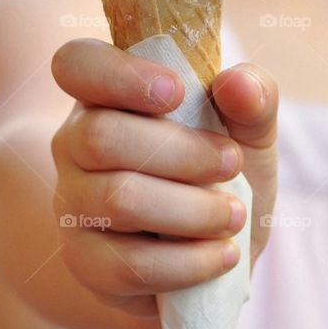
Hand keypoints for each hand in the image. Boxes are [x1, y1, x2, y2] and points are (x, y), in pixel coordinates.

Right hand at [51, 39, 277, 320]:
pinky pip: (127, 264)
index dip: (117, 75)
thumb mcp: (251, 130)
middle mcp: (75, 144)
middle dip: (182, 152)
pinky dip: (187, 262)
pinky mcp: (85, 263)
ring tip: (234, 216)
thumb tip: (238, 85)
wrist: (213, 255)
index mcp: (107, 94)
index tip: (177, 92)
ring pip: (118, 200)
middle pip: (101, 137)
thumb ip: (253, 96)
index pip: (75, 64)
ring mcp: (73, 204)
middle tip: (231, 163)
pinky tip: (222, 254)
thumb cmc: (222, 174)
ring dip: (193, 210)